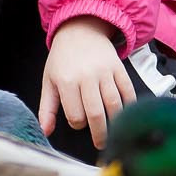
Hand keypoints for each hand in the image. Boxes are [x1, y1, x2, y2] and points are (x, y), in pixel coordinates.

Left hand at [39, 16, 135, 150]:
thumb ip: (47, 108)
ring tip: (115, 133)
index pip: (75, 115)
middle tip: (102, 144)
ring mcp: (105, 72)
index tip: (78, 122)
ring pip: (114, 105)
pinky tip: (126, 115)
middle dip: (100, 134)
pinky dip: (129, 106)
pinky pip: (128, 91)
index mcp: (66, 81)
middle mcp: (86, 77)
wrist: (81, 30)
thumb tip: (45, 132)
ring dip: (116, 123)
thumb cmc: (63, 59)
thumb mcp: (49, 81)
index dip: (77, 123)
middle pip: (96, 113)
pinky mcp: (119, 68)